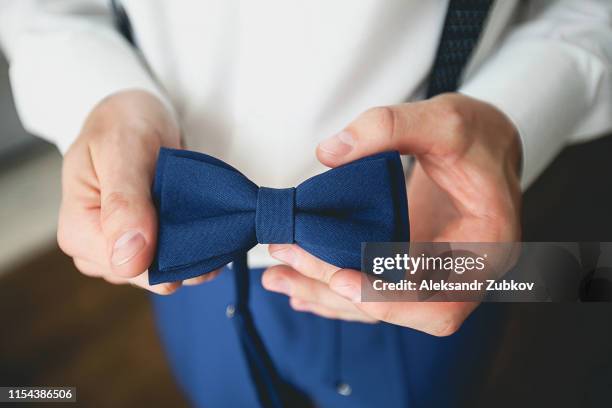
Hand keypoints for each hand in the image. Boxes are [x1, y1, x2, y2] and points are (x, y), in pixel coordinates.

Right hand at [57, 90, 217, 293]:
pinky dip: (196, 248)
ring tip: (210, 221)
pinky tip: (210, 232)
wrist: (134, 115)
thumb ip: (124, 204)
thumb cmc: (121, 125)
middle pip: (151, 276)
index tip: (197, 228)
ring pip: (167, 271)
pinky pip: (175, 261)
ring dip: (194, 252)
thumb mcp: (121, 152)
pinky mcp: (145, 245)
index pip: (131, 269)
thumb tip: (129, 262)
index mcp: (78, 231)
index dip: (168, 255)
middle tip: (209, 220)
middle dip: (184, 253)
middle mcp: (96, 250)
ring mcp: (122, 250)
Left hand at [262, 93, 521, 334]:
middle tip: (282, 271)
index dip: (386, 296)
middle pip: (399, 308)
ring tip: (277, 278)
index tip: (337, 278)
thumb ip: (389, 126)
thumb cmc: (477, 134)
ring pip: (381, 305)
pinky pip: (376, 290)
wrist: (488, 145)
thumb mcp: (443, 118)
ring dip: (327, 296)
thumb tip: (329, 152)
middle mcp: (464, 272)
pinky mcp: (414, 266)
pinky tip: (301, 290)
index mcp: (486, 245)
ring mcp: (437, 274)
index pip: (436, 298)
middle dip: (338, 296)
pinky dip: (337, 293)